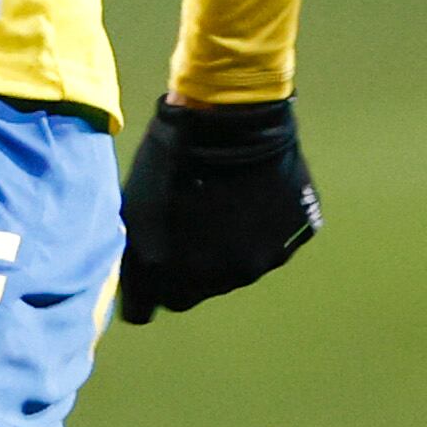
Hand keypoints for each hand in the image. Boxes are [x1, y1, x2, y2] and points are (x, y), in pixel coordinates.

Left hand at [116, 97, 320, 324]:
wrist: (233, 116)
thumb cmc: (171, 154)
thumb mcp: (134, 204)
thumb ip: (134, 250)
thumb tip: (136, 274)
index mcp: (168, 272)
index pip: (146, 310)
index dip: (143, 286)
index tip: (147, 263)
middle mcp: (216, 278)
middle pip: (193, 292)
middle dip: (185, 271)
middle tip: (186, 228)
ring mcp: (259, 261)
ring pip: (234, 270)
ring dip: (225, 249)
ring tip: (221, 204)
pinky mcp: (292, 240)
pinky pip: (271, 244)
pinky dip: (260, 229)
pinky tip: (251, 195)